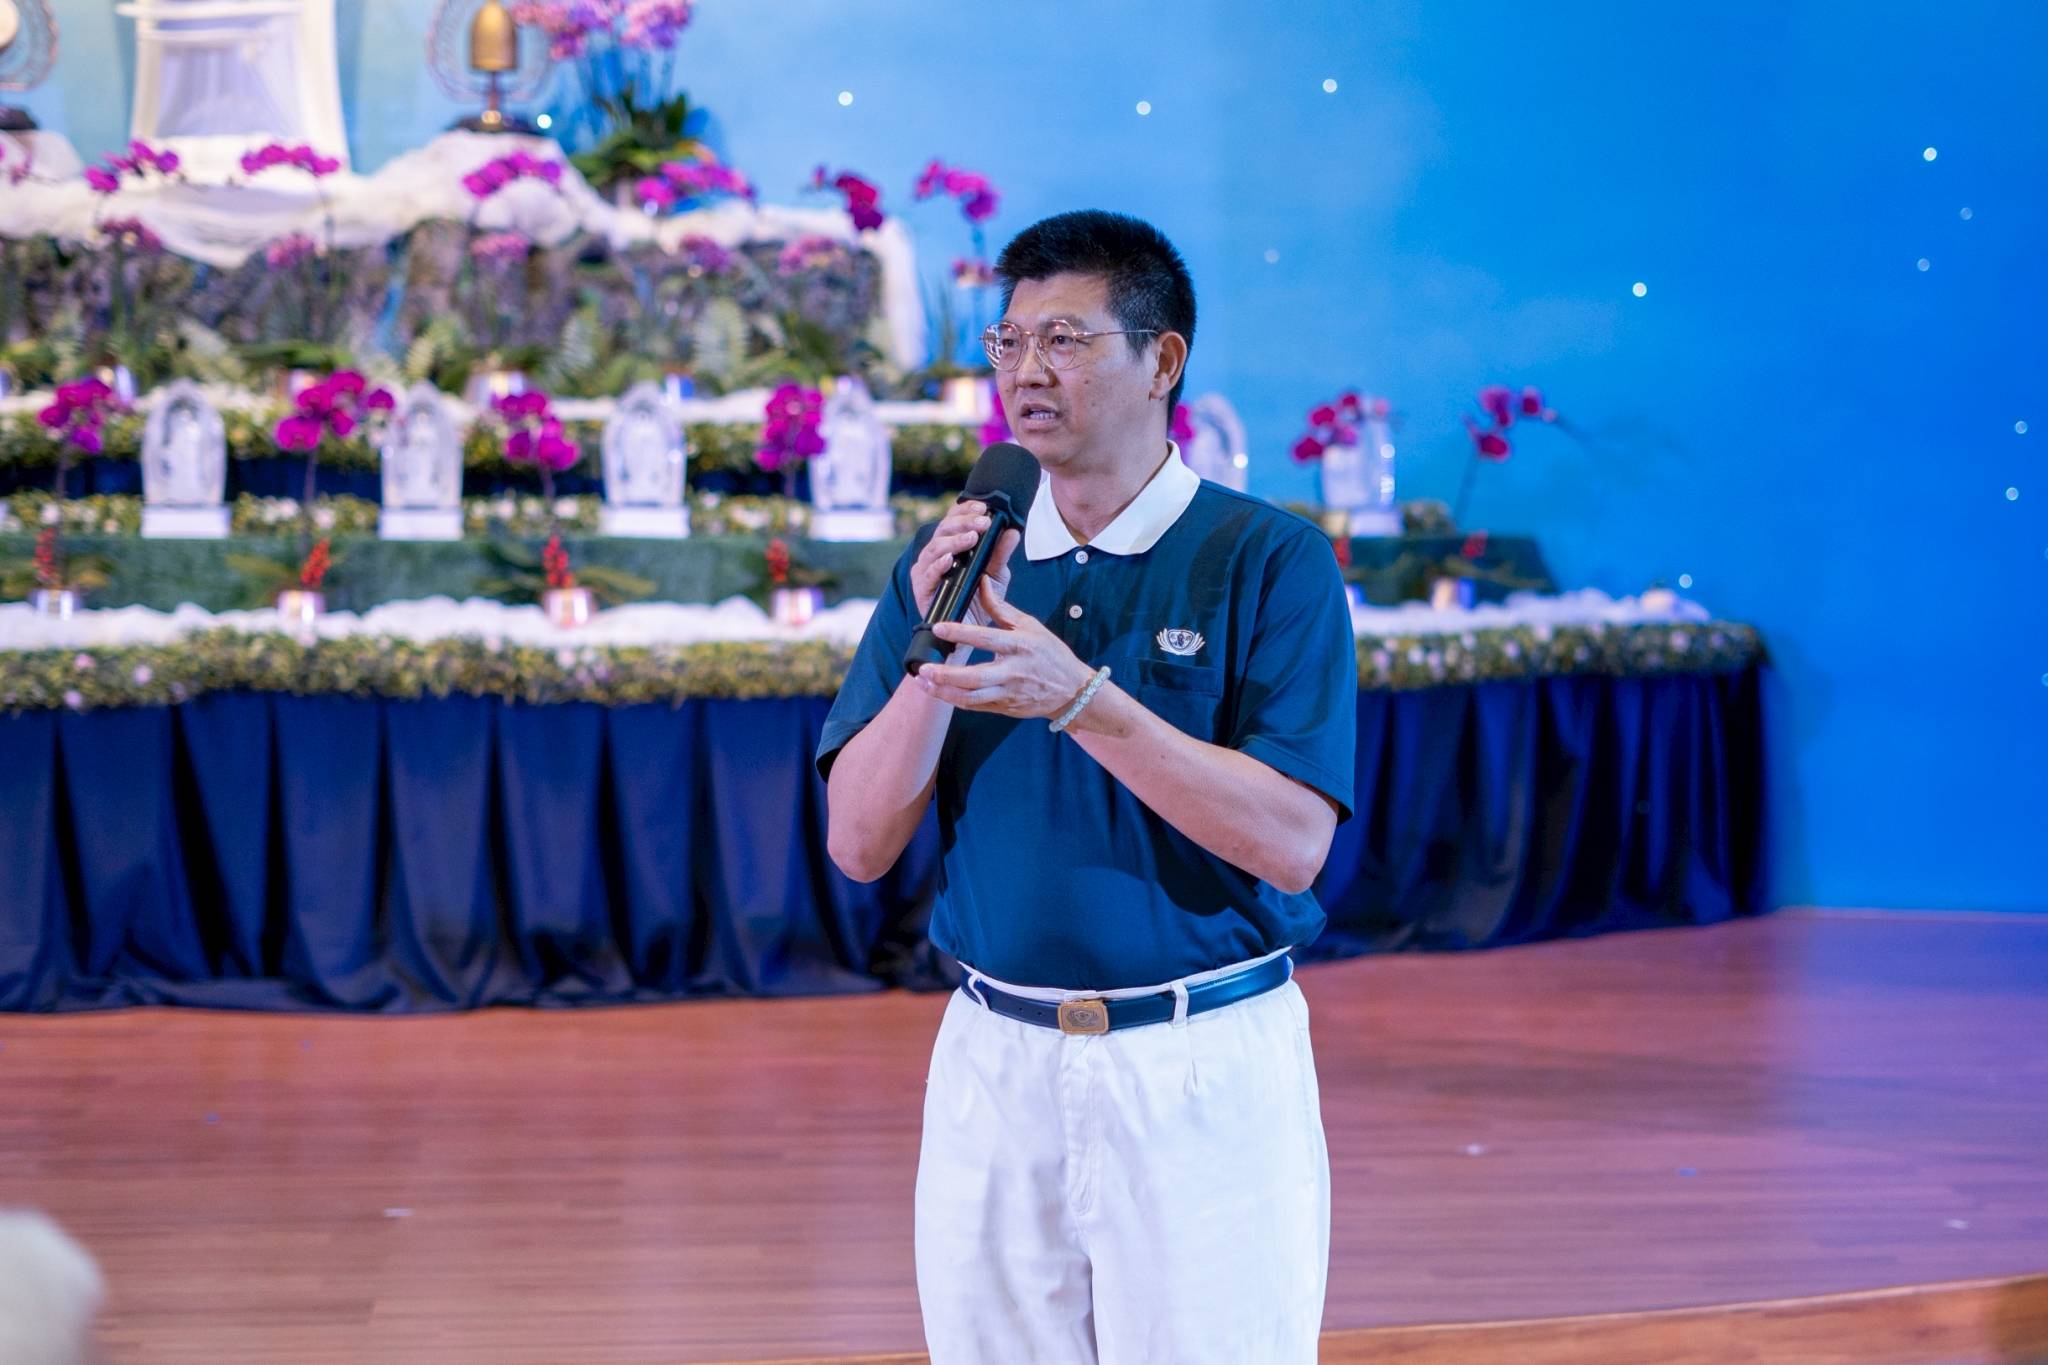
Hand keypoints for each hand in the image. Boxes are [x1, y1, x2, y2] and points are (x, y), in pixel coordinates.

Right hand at [909, 500, 1019, 621]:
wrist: (972, 635)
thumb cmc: (980, 601)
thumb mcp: (996, 575)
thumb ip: (1001, 553)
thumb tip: (1013, 531)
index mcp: (951, 546)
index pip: (953, 520)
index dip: (965, 510)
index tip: (983, 507)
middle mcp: (936, 556)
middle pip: (943, 530)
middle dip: (963, 523)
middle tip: (982, 522)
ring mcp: (926, 572)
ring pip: (933, 549)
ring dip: (953, 541)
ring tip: (971, 538)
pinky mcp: (922, 591)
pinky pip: (926, 575)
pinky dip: (937, 566)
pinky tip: (949, 559)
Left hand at [918, 578, 1097, 718]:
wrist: (1072, 691)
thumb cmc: (1050, 654)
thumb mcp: (1030, 626)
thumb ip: (1001, 608)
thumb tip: (982, 582)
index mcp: (1020, 646)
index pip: (986, 638)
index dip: (961, 633)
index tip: (938, 627)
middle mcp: (1013, 672)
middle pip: (975, 676)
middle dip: (946, 674)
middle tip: (923, 668)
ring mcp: (1008, 694)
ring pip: (972, 698)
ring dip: (944, 692)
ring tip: (923, 683)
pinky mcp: (1005, 708)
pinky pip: (975, 706)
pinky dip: (955, 700)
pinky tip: (938, 692)